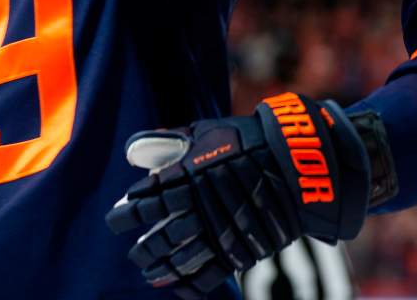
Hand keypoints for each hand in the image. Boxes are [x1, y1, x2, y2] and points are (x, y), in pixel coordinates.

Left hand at [106, 93, 389, 297]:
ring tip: (149, 269)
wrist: (298, 160)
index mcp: (187, 175)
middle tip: (134, 250)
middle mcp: (199, 206)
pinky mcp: (240, 247)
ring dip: (159, 267)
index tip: (117, 218)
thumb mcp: (208, 131)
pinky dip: (188, 284)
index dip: (125, 213)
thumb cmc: (250, 140)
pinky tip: (175, 285)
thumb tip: (133, 150)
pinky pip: (207, 275)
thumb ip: (170, 141)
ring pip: (178, 259)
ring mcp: (220, 229)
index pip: (143, 201)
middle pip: (157, 236)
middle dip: (142, 247)